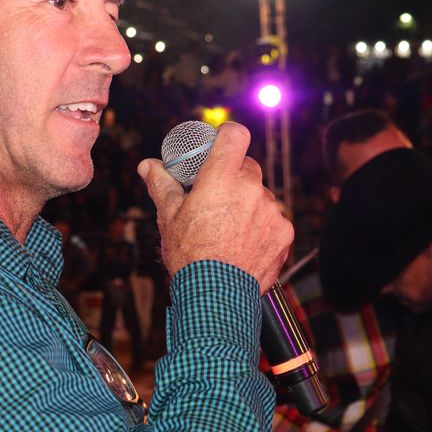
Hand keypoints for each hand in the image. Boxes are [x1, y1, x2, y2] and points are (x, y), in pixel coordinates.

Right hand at [138, 123, 291, 291]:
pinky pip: (273, 220)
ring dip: (248, 203)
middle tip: (216, 197)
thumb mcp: (169, 216)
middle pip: (247, 166)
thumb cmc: (189, 255)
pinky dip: (262, 227)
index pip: (235, 135)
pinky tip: (245, 243)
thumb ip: (162, 184)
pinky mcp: (284, 233)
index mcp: (222, 178)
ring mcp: (271, 211)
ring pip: (260, 195)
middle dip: (233, 176)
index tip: (218, 148)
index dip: (227, 137)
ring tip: (229, 229)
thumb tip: (147, 165)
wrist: (216, 297)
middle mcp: (251, 189)